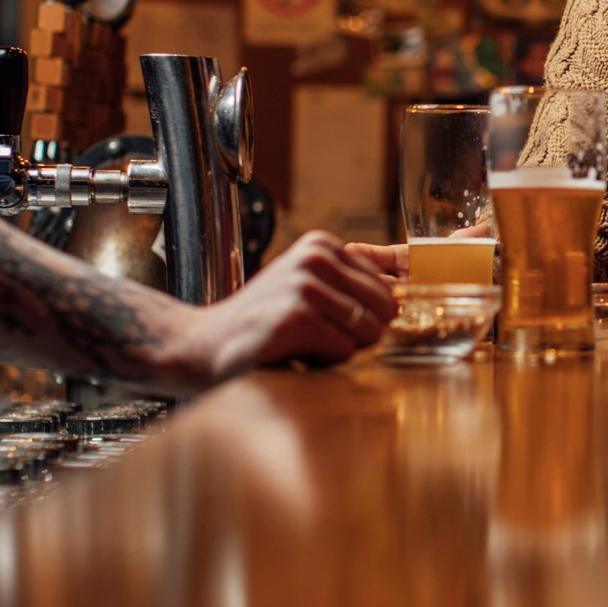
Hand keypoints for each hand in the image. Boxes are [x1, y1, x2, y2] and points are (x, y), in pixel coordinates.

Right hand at [180, 232, 397, 384]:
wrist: (205, 345)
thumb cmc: (263, 321)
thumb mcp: (305, 286)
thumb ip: (348, 286)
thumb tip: (403, 303)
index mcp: (321, 245)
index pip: (385, 287)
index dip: (368, 315)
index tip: (332, 322)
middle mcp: (315, 258)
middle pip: (383, 309)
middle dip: (361, 333)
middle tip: (319, 338)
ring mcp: (305, 287)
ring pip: (367, 331)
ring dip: (341, 348)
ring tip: (304, 343)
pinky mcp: (298, 319)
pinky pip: (344, 350)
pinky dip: (324, 361)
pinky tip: (294, 352)